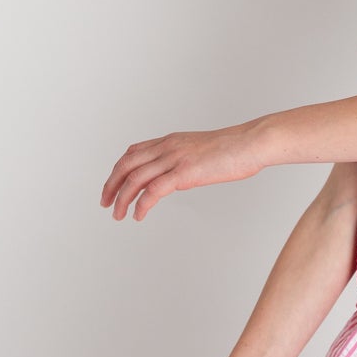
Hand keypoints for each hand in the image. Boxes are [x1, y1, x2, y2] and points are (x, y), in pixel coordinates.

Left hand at [100, 121, 264, 220]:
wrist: (251, 143)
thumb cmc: (235, 149)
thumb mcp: (202, 152)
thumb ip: (186, 161)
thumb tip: (179, 177)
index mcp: (170, 141)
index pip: (133, 153)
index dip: (118, 170)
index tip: (113, 185)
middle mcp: (167, 147)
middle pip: (126, 165)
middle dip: (111, 185)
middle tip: (105, 203)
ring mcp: (174, 159)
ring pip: (135, 178)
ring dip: (122, 198)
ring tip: (118, 214)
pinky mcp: (184, 172)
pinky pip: (153, 190)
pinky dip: (141, 204)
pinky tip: (139, 215)